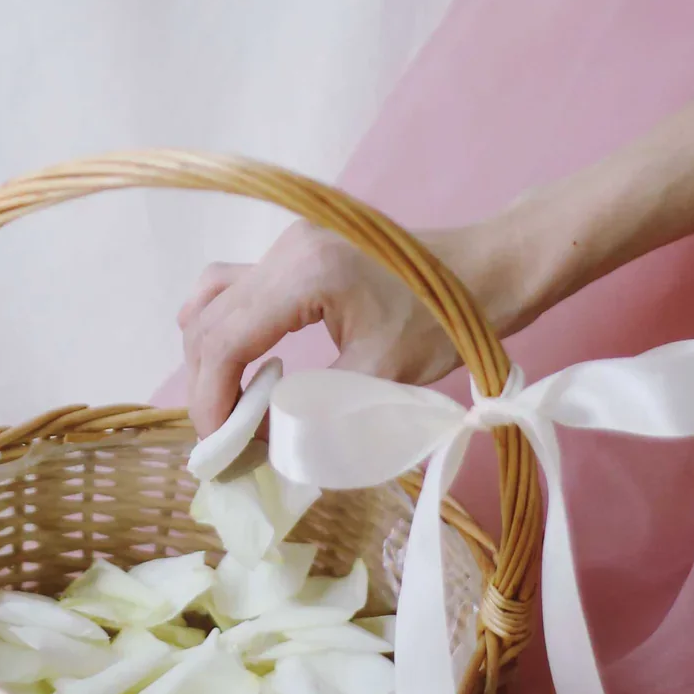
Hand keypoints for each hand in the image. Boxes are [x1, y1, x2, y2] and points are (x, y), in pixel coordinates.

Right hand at [179, 218, 532, 436]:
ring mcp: (286, 244)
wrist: (486, 271)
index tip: (219, 448)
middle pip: (208, 322)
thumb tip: (260, 447)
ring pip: (211, 302)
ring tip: (227, 405)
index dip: (211, 400)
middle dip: (207, 387)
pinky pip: (231, 288)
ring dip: (210, 357)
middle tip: (223, 439)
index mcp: (305, 273)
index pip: (225, 340)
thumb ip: (313, 410)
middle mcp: (285, 249)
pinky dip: (222, 328)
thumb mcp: (380, 377)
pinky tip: (232, 361)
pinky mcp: (293, 251)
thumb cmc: (445, 323)